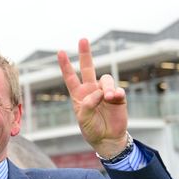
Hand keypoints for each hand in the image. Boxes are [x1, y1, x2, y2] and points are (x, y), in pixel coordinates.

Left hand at [57, 38, 128, 157]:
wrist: (108, 139)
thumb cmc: (92, 129)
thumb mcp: (83, 119)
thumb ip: (87, 105)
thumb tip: (99, 93)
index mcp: (78, 94)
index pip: (70, 77)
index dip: (65, 65)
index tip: (60, 52)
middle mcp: (91, 90)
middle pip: (88, 68)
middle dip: (85, 53)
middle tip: (82, 39)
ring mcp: (105, 92)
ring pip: (105, 79)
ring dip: (106, 87)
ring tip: (108, 97)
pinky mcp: (118, 98)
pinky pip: (118, 90)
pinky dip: (116, 93)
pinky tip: (115, 98)